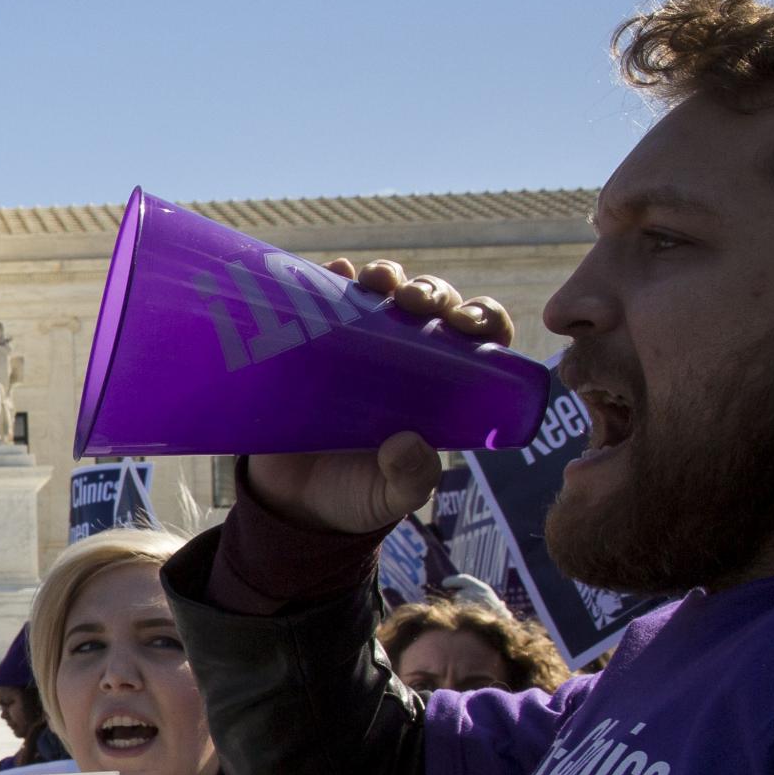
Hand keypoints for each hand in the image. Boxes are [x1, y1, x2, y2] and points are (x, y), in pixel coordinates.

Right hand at [243, 258, 515, 535]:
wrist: (290, 503)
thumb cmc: (356, 496)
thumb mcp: (393, 497)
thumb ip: (411, 477)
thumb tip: (406, 443)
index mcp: (441, 387)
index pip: (479, 339)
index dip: (482, 318)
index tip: (468, 323)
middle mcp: (405, 357)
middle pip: (432, 305)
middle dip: (431, 291)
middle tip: (415, 303)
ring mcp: (358, 345)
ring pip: (384, 293)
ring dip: (388, 276)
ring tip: (376, 283)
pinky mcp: (313, 343)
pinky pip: (326, 298)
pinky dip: (332, 277)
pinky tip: (334, 271)